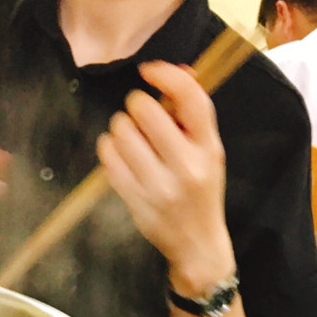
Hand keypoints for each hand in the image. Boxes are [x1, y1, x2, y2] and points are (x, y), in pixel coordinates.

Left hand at [96, 61, 235, 296]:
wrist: (198, 245)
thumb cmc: (201, 192)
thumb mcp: (209, 153)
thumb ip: (193, 116)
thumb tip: (177, 71)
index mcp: (209, 150)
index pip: (190, 98)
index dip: (165, 75)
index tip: (149, 73)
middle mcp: (186, 167)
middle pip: (146, 110)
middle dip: (137, 107)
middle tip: (141, 120)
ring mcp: (159, 186)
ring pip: (122, 131)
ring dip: (121, 128)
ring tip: (132, 141)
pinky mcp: (136, 201)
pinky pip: (108, 157)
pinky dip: (108, 148)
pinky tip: (118, 154)